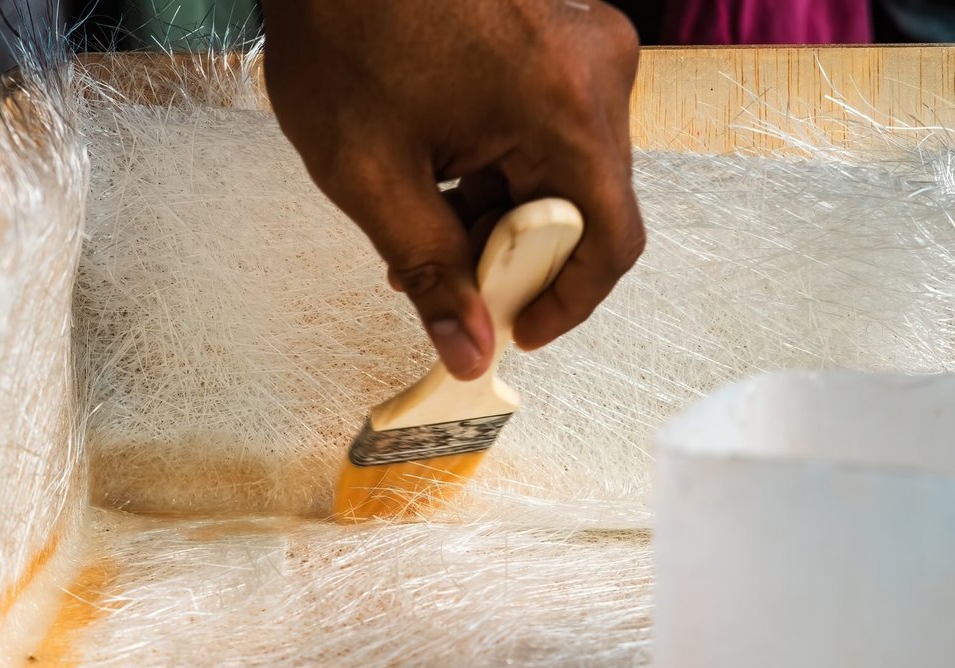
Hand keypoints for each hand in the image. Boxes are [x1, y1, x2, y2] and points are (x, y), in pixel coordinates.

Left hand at [259, 0, 644, 379]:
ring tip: (427, 227)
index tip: (521, 329)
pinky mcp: (558, 42)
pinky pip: (550, 135)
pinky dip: (501, 174)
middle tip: (447, 280)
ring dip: (503, 219)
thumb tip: (469, 349)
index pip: (612, 238)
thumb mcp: (373, 177)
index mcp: (565, 103)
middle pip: (586, 209)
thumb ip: (430, 272)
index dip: (569, 302)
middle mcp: (594, 69)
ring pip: (564, 176)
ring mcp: (580, 48)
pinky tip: (441, 187)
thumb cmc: (342, 32)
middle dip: (516, 260)